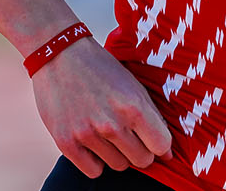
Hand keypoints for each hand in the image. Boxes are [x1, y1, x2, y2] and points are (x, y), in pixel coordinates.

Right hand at [32, 37, 173, 177]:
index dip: (160, 145)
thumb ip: (151, 116)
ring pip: (118, 166)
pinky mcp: (66, 142)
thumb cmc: (101, 68)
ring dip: (117, 154)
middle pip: (142, 160)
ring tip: (107, 132)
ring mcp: (87, 134)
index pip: (161, 146)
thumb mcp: (133, 85)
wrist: (59, 53)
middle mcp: (112, 124)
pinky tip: (93, 143)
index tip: (154, 141)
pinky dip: (96, 161)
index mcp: (134, 106)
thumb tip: (166, 152)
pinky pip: (93, 171)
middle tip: (130, 136)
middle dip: (141, 150)